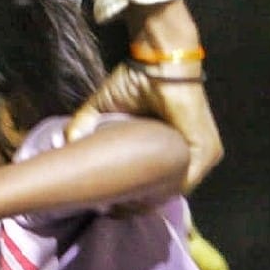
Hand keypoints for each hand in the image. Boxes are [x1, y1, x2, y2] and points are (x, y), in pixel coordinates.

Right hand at [66, 0, 222, 191]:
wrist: (159, 60)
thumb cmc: (135, 79)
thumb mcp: (103, 108)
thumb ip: (84, 126)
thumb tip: (63, 147)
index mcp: (170, 143)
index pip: (156, 177)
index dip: (133, 192)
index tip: (110, 202)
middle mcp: (190, 150)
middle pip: (165, 186)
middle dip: (139, 201)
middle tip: (113, 208)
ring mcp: (203, 151)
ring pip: (175, 186)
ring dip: (150, 199)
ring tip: (122, 206)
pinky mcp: (206, 148)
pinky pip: (186, 180)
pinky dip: (164, 190)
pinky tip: (141, 198)